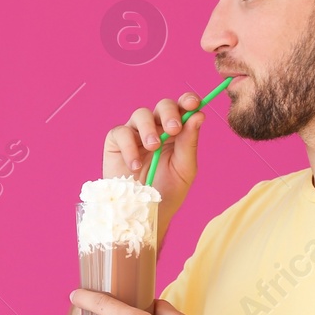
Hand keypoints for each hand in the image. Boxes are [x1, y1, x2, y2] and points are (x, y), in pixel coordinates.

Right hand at [102, 93, 204, 235]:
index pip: (183, 108)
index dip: (188, 101)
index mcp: (177, 132)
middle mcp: (156, 128)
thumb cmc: (167, 192)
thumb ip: (189, 143)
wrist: (144, 213)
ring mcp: (135, 134)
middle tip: (173, 130)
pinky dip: (129, 146)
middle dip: (169, 113)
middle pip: (163, 105)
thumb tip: (198, 115)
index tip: (193, 104)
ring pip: (140, 114)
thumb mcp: (184, 168)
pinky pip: (121, 132)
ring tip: (153, 148)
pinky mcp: (116, 142)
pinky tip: (135, 165)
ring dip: (149, 129)